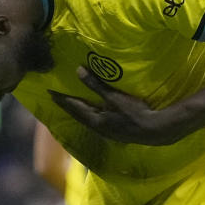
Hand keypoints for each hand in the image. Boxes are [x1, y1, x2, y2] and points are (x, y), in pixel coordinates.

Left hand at [50, 67, 189, 144]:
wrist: (155, 130)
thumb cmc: (135, 112)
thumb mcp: (114, 96)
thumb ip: (95, 84)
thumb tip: (77, 71)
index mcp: (94, 120)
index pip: (73, 106)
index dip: (61, 98)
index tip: (50, 91)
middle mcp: (97, 128)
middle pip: (77, 115)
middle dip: (65, 106)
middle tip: (54, 97)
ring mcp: (106, 132)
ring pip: (85, 120)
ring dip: (76, 111)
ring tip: (69, 104)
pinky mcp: (114, 133)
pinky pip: (95, 122)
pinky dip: (88, 115)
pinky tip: (91, 113)